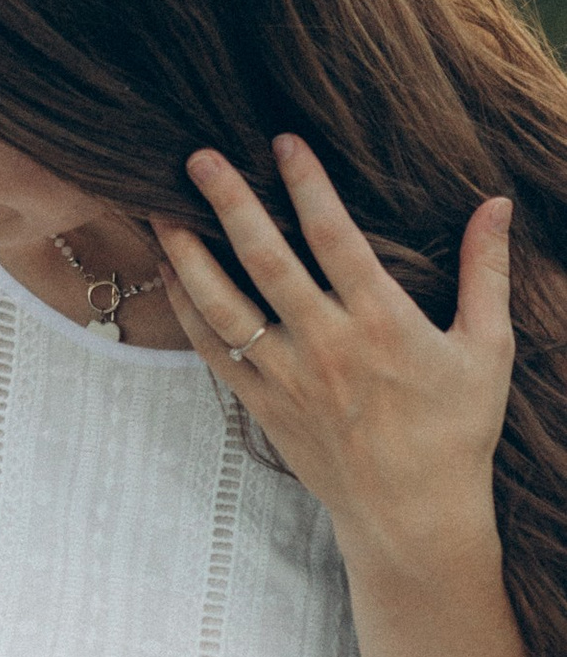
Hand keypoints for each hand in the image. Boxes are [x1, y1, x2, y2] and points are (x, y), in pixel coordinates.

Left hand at [151, 140, 514, 567]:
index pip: (336, 237)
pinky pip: (214, 352)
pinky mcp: (264, 407)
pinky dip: (188, 313)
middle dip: (230, 203)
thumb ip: (485, 272)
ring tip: (161, 212)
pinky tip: (170, 277)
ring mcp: (289, 378)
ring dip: (188, 256)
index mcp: (383, 323)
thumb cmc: (456, 430)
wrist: (413, 515)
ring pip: (225, 306)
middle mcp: (328, 345)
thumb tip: (495, 202)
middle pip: (266, 260)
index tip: (283, 141)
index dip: (308, 185)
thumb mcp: (487, 349)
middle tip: (197, 156)